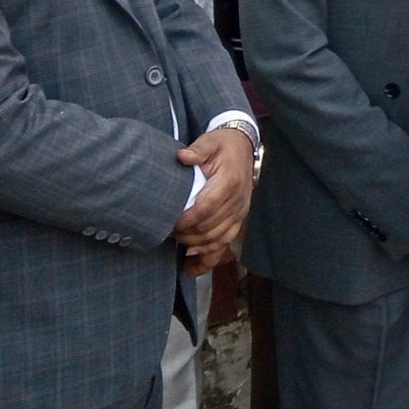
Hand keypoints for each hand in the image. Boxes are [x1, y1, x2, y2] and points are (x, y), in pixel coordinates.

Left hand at [172, 127, 255, 270]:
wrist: (243, 147)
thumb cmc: (223, 146)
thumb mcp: (210, 141)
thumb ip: (197, 150)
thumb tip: (182, 157)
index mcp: (229, 183)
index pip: (206, 209)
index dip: (186, 221)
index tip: (168, 224)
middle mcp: (237, 202)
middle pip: (209, 228)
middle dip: (185, 235)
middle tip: (165, 233)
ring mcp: (240, 213)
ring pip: (216, 240)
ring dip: (194, 246)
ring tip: (176, 243)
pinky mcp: (238, 220)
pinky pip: (224, 245)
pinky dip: (207, 259)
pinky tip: (190, 267)